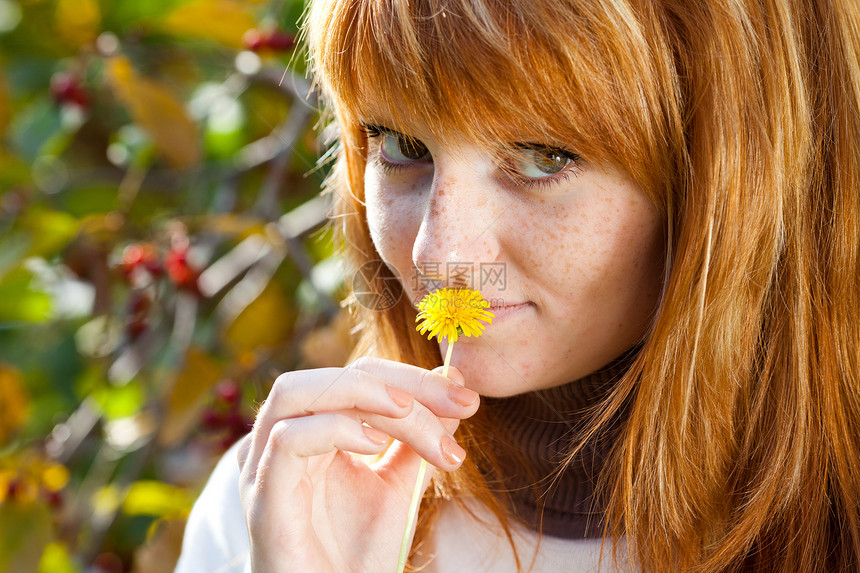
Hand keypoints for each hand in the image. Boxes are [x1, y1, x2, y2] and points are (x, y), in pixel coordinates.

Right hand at [236, 356, 479, 571]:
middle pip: (333, 375)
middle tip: (456, 404)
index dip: (412, 378)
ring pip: (296, 391)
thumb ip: (419, 435)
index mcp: (313, 430)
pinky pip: (287, 439)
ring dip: (363, 393)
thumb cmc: (359, 553)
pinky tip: (375, 445)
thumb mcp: (400, 482)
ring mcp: (264, 466)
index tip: (466, 398)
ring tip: (409, 414)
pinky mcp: (263, 498)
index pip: (359, 376)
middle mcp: (281, 439)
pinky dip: (335, 428)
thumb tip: (453, 382)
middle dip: (400, 381)